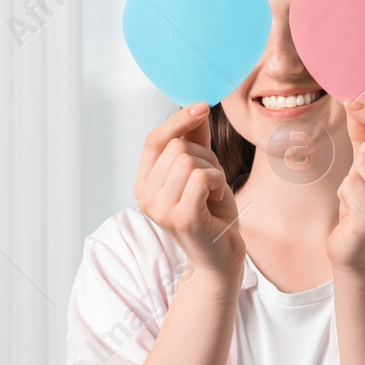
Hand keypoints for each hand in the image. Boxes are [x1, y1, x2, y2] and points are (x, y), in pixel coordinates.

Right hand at [135, 103, 244, 284]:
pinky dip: (218, 182)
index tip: (203, 107)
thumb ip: (195, 142)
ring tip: (212, 194)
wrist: (220, 257)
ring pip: (190, 160)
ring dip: (214, 172)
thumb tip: (197, 107)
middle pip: (177, 147)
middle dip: (205, 157)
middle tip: (212, 183)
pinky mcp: (181, 218)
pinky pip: (201, 177)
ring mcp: (160, 209)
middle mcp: (145, 197)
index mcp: (144, 184)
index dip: (178, 120)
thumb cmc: (211, 215)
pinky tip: (216, 200)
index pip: (154, 140)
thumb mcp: (203, 171)